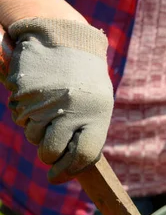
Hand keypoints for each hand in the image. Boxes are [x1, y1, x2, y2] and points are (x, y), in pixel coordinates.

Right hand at [5, 18, 113, 183]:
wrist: (65, 38)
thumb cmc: (85, 80)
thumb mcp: (97, 104)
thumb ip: (87, 133)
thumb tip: (73, 167)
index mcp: (98, 114)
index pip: (84, 154)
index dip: (69, 171)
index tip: (57, 176)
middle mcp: (73, 108)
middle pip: (52, 151)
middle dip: (48, 155)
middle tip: (50, 148)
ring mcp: (47, 99)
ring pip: (33, 136)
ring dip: (36, 133)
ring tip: (48, 113)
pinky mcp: (25, 91)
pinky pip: (19, 117)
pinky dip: (24, 116)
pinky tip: (36, 101)